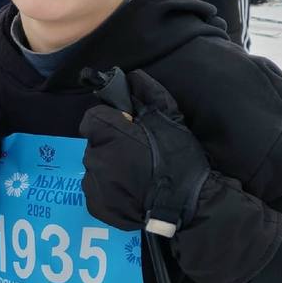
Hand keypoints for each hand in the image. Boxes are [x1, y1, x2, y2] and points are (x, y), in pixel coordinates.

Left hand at [79, 69, 210, 232]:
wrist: (188, 205)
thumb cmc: (180, 159)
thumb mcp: (170, 120)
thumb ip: (149, 95)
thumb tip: (133, 77)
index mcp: (108, 133)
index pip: (92, 119)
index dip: (110, 122)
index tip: (126, 128)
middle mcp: (94, 156)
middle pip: (95, 143)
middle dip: (111, 145)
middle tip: (136, 155)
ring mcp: (93, 183)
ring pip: (95, 167)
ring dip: (109, 167)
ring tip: (135, 176)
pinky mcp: (96, 205)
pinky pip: (97, 190)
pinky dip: (109, 190)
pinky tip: (130, 192)